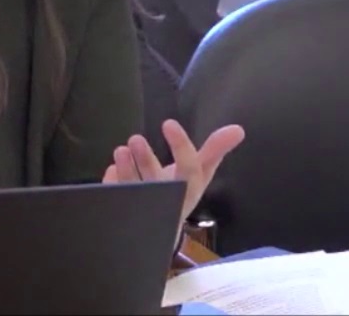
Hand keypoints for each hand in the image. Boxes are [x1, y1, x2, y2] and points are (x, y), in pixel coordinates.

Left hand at [103, 119, 244, 222]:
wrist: (161, 225)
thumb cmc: (181, 191)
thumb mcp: (200, 172)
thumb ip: (215, 150)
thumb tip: (238, 129)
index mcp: (188, 189)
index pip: (189, 169)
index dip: (180, 147)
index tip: (168, 123)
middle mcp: (166, 199)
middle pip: (157, 184)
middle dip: (146, 162)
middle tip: (135, 139)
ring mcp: (143, 207)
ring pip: (133, 191)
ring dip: (126, 171)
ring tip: (120, 151)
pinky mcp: (123, 211)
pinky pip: (115, 200)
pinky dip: (112, 184)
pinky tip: (110, 170)